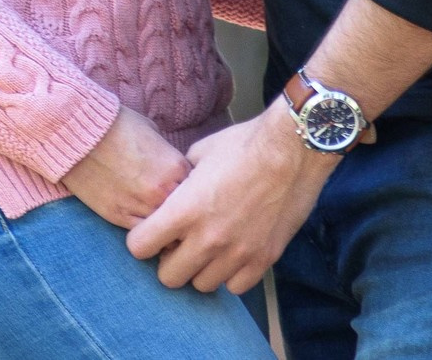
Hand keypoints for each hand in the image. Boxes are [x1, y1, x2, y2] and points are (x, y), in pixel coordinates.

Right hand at [63, 106, 191, 228]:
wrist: (80, 133)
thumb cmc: (116, 125)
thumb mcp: (153, 133)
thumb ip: (169, 158)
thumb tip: (175, 171)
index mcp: (177, 168)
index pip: (201, 192)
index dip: (196, 194)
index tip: (190, 195)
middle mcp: (163, 191)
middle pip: (188, 217)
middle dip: (186, 216)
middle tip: (181, 216)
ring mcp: (141, 207)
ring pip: (166, 233)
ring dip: (167, 230)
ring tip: (163, 224)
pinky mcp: (119, 217)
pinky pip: (142, 235)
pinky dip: (145, 232)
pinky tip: (145, 226)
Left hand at [127, 103, 336, 294]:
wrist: (293, 149)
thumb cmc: (244, 144)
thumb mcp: (199, 153)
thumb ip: (179, 181)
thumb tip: (169, 193)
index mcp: (184, 210)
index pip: (139, 247)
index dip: (141, 239)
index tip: (151, 232)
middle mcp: (208, 238)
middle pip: (168, 277)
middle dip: (168, 260)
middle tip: (179, 244)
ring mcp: (237, 253)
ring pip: (202, 285)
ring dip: (201, 268)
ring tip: (209, 247)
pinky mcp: (263, 259)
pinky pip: (236, 287)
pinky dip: (231, 274)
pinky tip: (233, 253)